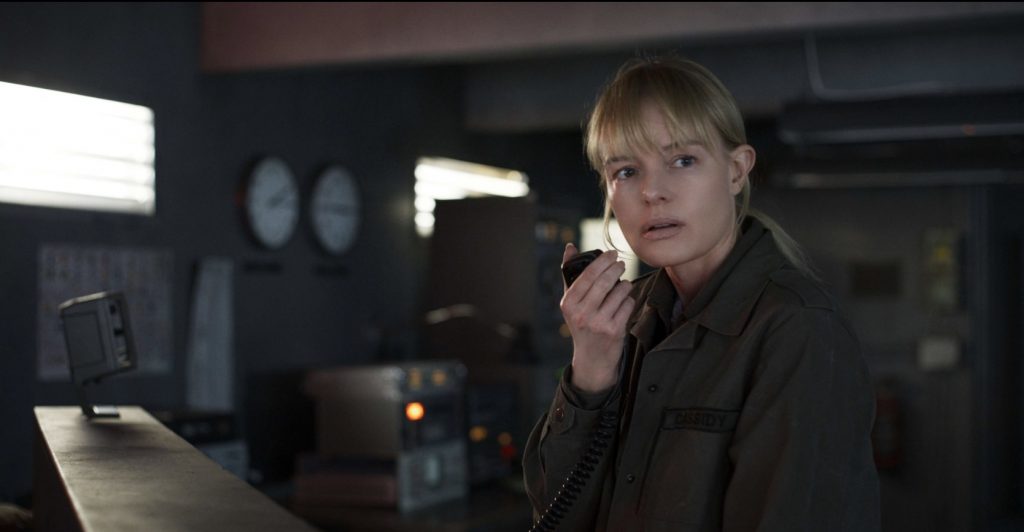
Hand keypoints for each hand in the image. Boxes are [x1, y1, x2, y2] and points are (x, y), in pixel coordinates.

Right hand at [560, 243, 634, 392]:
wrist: (592, 359)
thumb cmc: (581, 324)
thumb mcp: (571, 302)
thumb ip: (570, 274)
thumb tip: (569, 247)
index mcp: (569, 303)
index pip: (588, 275)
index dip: (602, 261)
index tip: (612, 253)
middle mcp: (581, 313)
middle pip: (605, 281)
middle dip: (616, 268)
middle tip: (621, 264)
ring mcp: (598, 323)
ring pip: (619, 291)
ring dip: (624, 285)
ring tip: (622, 287)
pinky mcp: (614, 330)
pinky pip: (627, 305)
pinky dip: (628, 300)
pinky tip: (623, 303)